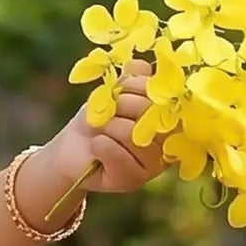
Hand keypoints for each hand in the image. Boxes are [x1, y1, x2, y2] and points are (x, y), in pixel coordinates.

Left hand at [59, 59, 167, 195]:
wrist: (74, 148)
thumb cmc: (100, 117)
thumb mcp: (115, 92)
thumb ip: (132, 77)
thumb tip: (140, 64)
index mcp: (170, 116)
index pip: (166, 95)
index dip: (140, 86)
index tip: (121, 87)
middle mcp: (169, 142)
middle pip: (152, 113)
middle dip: (123, 104)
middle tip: (109, 109)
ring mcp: (154, 164)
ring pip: (134, 134)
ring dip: (110, 125)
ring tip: (102, 129)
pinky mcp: (134, 180)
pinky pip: (118, 154)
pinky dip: (101, 144)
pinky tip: (97, 145)